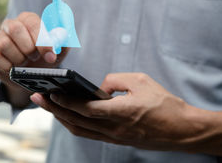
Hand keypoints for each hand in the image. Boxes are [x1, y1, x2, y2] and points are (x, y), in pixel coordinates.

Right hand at [0, 12, 68, 106]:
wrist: (31, 76)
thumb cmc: (44, 57)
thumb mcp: (58, 50)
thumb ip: (63, 42)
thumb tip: (64, 37)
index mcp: (28, 19)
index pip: (33, 23)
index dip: (42, 40)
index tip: (50, 55)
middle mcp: (11, 25)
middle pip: (15, 28)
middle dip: (28, 47)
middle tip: (35, 57)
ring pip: (5, 44)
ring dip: (19, 58)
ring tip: (25, 63)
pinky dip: (9, 67)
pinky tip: (16, 69)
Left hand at [31, 73, 221, 157]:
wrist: (183, 130)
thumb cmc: (165, 103)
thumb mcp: (141, 80)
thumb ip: (115, 80)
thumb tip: (99, 86)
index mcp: (121, 113)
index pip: (86, 109)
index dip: (66, 102)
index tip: (51, 93)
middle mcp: (114, 129)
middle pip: (76, 121)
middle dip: (54, 109)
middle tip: (38, 98)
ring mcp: (115, 137)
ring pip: (80, 130)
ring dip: (61, 118)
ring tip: (48, 105)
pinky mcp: (117, 140)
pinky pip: (89, 134)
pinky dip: (74, 124)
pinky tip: (67, 115)